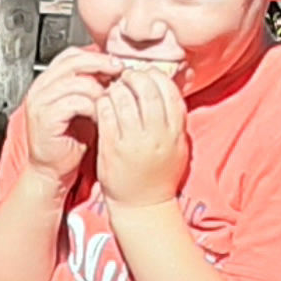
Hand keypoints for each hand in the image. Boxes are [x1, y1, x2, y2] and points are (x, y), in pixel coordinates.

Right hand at [12, 50, 122, 197]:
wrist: (51, 167)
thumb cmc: (69, 139)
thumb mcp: (82, 105)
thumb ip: (90, 86)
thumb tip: (114, 69)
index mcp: (48, 80)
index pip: (72, 55)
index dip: (96, 56)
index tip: (116, 63)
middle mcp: (40, 87)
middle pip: (73, 62)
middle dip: (101, 65)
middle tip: (119, 73)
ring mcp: (40, 101)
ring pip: (77, 82)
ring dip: (98, 91)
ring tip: (109, 103)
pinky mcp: (45, 117)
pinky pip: (75, 102)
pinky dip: (92, 108)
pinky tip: (99, 117)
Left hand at [93, 64, 185, 208]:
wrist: (142, 206)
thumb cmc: (158, 175)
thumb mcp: (177, 146)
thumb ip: (174, 119)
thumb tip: (167, 87)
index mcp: (176, 132)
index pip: (169, 90)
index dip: (156, 76)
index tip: (147, 75)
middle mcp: (157, 135)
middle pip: (146, 89)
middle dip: (134, 77)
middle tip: (126, 78)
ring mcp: (133, 141)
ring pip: (123, 97)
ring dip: (116, 88)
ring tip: (114, 90)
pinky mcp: (112, 147)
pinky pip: (105, 112)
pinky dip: (103, 102)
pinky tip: (104, 104)